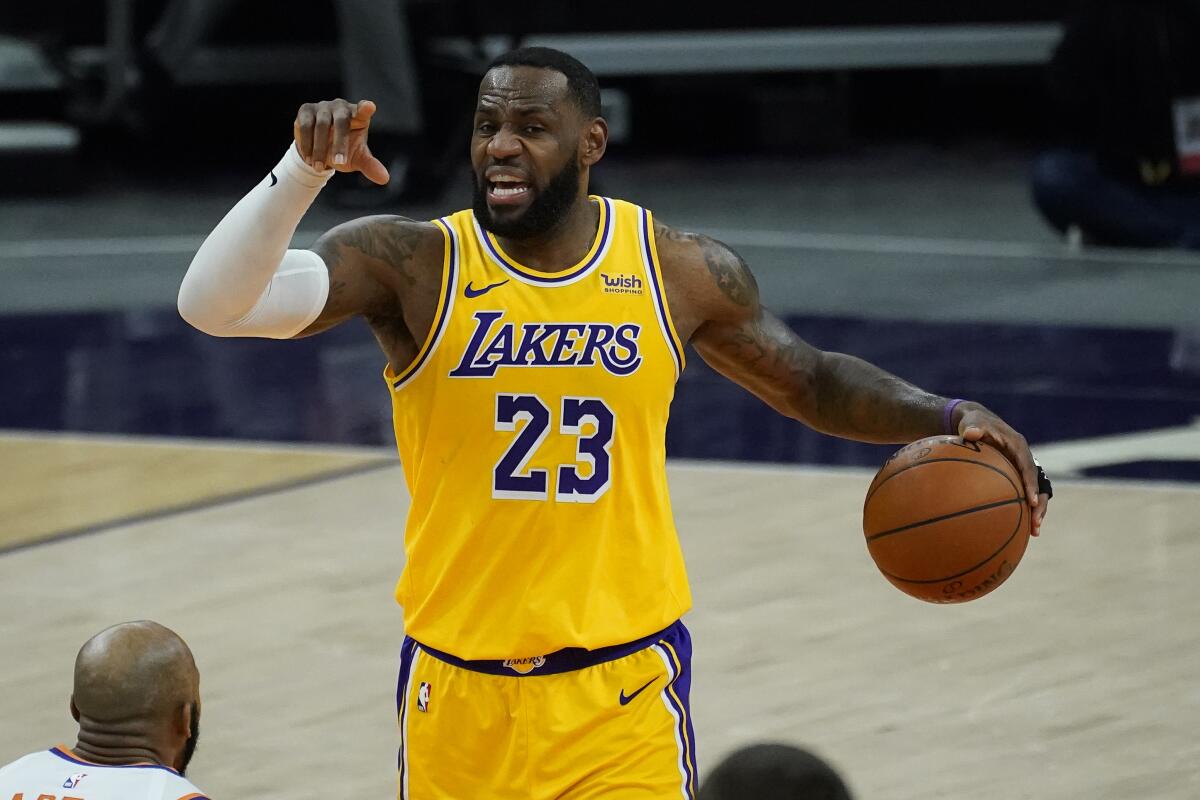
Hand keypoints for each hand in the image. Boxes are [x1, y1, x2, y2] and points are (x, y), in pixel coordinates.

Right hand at [293, 98, 389, 184]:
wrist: (319, 148)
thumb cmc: (344, 149)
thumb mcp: (357, 158)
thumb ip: (370, 166)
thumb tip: (385, 179)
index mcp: (358, 116)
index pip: (363, 110)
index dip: (365, 108)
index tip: (369, 107)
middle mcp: (341, 107)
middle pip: (341, 122)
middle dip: (340, 144)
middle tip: (339, 163)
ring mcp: (323, 107)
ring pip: (321, 125)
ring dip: (320, 149)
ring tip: (318, 167)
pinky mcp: (306, 110)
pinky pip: (305, 126)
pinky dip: (307, 144)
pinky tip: (309, 159)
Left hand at [955, 402, 1050, 536]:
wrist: (976, 423)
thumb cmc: (973, 423)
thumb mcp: (972, 423)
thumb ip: (973, 428)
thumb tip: (970, 433)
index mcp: (1018, 446)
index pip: (1028, 467)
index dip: (1030, 484)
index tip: (1030, 500)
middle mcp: (1024, 458)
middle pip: (1037, 483)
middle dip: (1039, 503)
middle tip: (1036, 523)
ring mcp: (1021, 468)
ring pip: (1034, 491)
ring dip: (1036, 510)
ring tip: (1035, 531)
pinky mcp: (1015, 475)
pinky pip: (1022, 493)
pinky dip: (1023, 508)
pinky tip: (1019, 527)